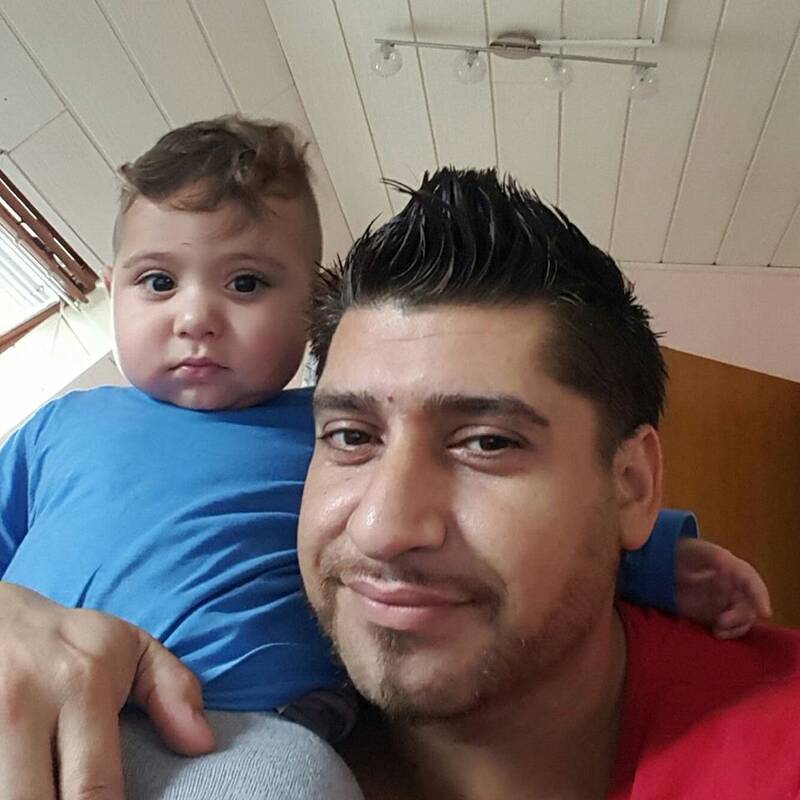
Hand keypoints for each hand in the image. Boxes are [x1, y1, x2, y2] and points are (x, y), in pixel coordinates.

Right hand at [0, 582, 214, 799]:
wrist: (0, 618)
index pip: (94, 788)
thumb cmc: (73, 642)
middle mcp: (24, 708)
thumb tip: (203, 743)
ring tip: (57, 794)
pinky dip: (8, 792)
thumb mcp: (132, 648)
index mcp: (81, 687)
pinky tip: (29, 789)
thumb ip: (172, 689)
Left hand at [675, 538, 771, 638]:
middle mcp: (736, 588)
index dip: (760, 597)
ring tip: (718, 631)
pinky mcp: (715, 616)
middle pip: (749, 606)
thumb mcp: (698, 551)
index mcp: (734, 569)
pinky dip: (727, 633)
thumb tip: (726, 564)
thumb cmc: (684, 553)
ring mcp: (726, 603)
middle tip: (722, 621)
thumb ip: (713, 557)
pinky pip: (729, 629)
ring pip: (742, 620)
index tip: (765, 613)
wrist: (664, 565)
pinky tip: (716, 634)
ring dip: (735, 628)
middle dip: (740, 616)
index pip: (752, 582)